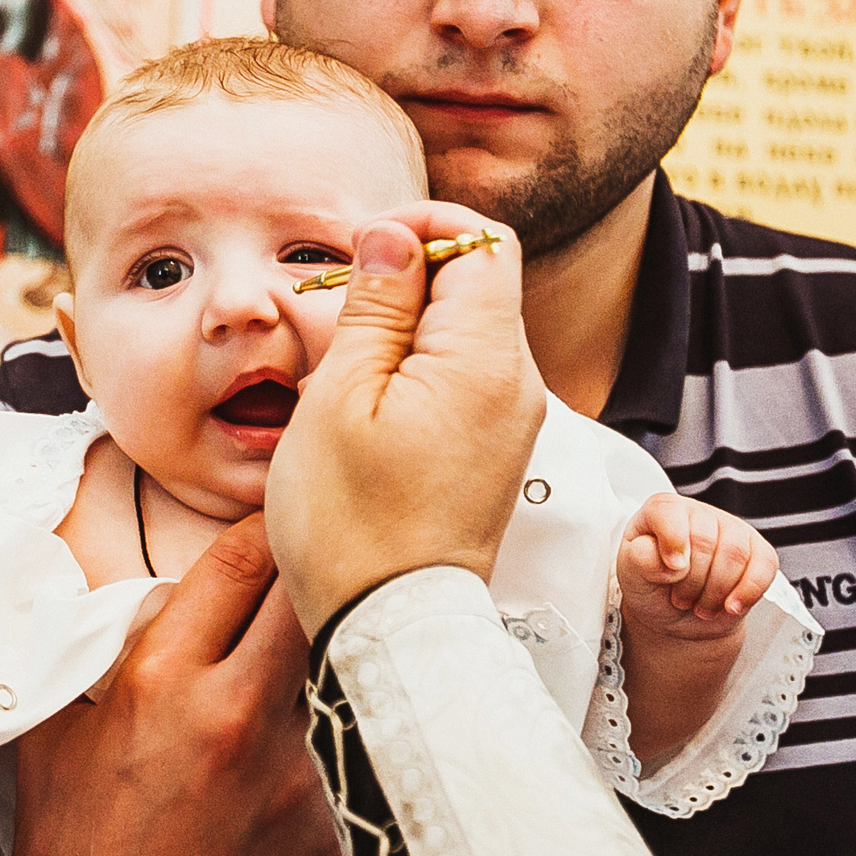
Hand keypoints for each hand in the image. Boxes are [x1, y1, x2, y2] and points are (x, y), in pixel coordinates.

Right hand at [7, 514, 347, 855]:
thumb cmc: (77, 847)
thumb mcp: (53, 732)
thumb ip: (84, 647)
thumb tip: (93, 570)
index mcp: (161, 681)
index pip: (242, 557)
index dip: (268, 527)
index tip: (281, 522)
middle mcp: (234, 718)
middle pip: (319, 593)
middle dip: (326, 569)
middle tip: (334, 560)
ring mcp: (295, 777)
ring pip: (356, 664)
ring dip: (354, 643)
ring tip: (360, 631)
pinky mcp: (335, 831)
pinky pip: (363, 748)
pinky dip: (359, 727)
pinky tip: (358, 724)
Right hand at [265, 204, 544, 634]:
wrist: (391, 628)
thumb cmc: (351, 523)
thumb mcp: (339, 398)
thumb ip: (374, 305)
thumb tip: (392, 236)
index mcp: (486, 360)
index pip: (483, 243)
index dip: (422, 226)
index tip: (362, 250)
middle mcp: (518, 384)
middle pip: (477, 283)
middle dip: (406, 276)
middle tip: (337, 310)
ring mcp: (512, 420)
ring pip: (465, 331)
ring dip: (405, 327)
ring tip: (342, 368)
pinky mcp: (496, 449)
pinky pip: (464, 377)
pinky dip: (417, 369)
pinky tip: (365, 406)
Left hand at [617, 493, 779, 641]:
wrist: (677, 616)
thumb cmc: (651, 588)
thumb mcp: (631, 576)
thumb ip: (640, 560)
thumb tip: (671, 560)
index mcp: (663, 510)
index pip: (668, 511)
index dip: (672, 543)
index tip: (671, 572)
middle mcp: (699, 513)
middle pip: (704, 541)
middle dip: (690, 582)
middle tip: (679, 599)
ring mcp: (732, 529)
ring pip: (735, 555)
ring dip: (715, 592)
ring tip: (700, 605)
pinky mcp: (758, 552)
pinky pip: (764, 566)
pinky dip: (747, 592)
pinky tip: (731, 607)